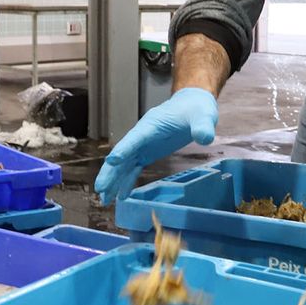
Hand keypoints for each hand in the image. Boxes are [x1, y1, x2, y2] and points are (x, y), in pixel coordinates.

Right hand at [94, 88, 218, 203]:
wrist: (192, 104)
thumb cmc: (196, 108)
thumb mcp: (203, 116)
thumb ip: (202, 127)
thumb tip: (205, 138)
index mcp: (152, 125)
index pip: (135, 139)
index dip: (124, 150)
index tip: (113, 162)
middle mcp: (142, 136)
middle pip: (122, 155)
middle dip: (110, 172)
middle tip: (100, 189)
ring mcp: (143, 145)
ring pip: (123, 164)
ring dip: (113, 180)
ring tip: (104, 199)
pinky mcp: (148, 152)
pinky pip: (133, 168)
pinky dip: (126, 181)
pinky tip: (121, 196)